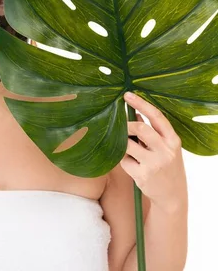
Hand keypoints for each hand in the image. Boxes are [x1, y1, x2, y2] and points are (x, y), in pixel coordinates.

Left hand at [120, 92, 187, 213]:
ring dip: (122, 145)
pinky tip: (131, 165)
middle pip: (140, 128)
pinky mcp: (142, 175)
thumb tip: (135, 114)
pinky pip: (123, 160)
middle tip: (119, 127)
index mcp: (173, 140)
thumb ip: (153, 133)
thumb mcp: (166, 148)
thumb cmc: (166, 167)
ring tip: (128, 150)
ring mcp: (154, 163)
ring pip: (127, 145)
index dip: (141, 103)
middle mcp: (166, 151)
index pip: (157, 117)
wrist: (172, 195)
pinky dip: (123, 160)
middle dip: (126, 125)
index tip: (127, 95)